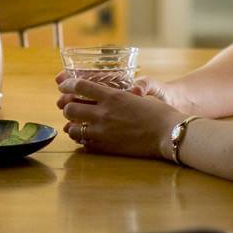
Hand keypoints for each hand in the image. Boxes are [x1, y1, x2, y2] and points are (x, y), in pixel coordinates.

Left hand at [56, 77, 183, 159]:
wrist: (169, 133)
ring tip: (77, 124)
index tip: (63, 86)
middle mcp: (103, 113)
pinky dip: (82, 139)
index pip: (79, 86)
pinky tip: (87, 137)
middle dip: (67, 107)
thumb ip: (116, 95)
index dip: (67, 85)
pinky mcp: (106, 147)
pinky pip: (84, 143)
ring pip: (72, 128)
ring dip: (72, 125)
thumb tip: (105, 93)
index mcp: (112, 96)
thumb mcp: (136, 96)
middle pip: (70, 108)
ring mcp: (103, 132)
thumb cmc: (158, 112)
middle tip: (70, 107)